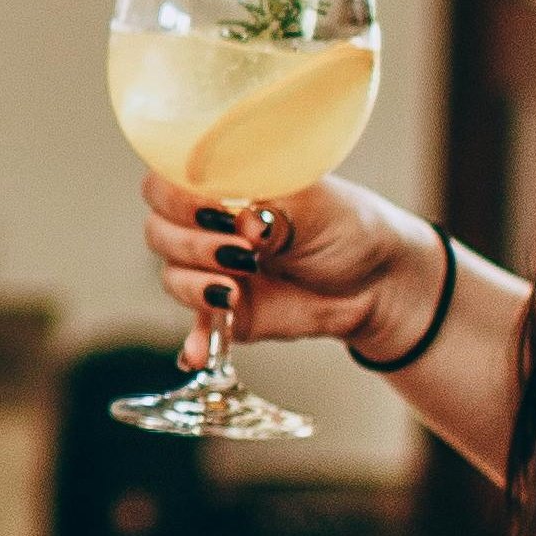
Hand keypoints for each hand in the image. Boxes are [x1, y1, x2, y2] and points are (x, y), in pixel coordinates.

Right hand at [143, 170, 443, 360]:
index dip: (176, 195)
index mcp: (223, 187)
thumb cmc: (345, 226)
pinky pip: (196, 329)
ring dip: (196, 285)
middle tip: (242, 251)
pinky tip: (197, 353)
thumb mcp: (314, 204)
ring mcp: (213, 271)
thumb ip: (274, 208)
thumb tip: (247, 222)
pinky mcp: (226, 315)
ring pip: (172, 277)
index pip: (167, 181)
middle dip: (191, 243)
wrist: (377, 281)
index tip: (215, 209)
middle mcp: (208, 227)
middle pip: (158, 230)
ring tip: (237, 289)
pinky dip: (194, 341)